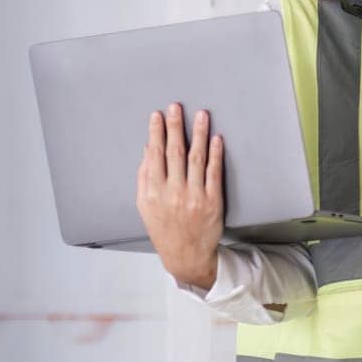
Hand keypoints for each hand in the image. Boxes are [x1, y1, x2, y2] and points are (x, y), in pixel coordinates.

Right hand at [135, 103, 224, 289]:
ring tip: (201, 114)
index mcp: (152, 192)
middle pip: (174, 152)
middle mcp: (172, 192)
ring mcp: (193, 196)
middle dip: (175, 126)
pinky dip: (215, 154)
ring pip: (196, 158)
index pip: (154, 155)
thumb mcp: (145, 205)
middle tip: (177, 106)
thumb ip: (145, 176)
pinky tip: (216, 138)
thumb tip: (149, 148)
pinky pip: (214, 172)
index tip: (157, 115)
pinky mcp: (212, 201)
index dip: (156, 133)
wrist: (185, 254)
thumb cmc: (163, 227)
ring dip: (198, 133)